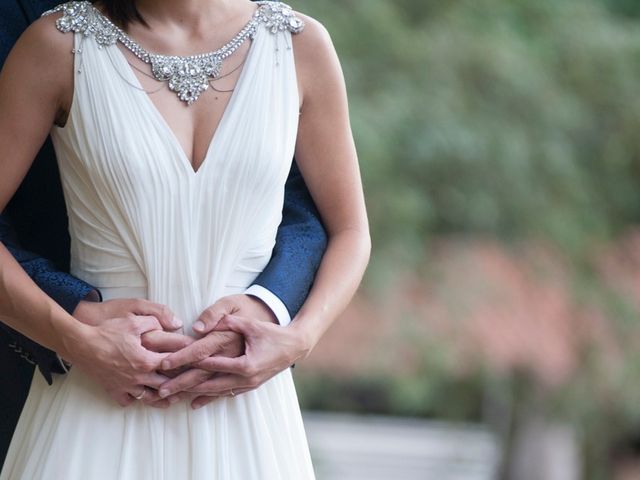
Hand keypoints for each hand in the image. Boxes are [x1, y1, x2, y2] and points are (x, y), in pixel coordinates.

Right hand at [71, 297, 189, 407]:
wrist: (81, 345)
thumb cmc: (107, 332)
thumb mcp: (134, 321)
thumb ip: (156, 321)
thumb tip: (175, 323)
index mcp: (146, 361)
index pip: (172, 364)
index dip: (186, 362)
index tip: (197, 363)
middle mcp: (138, 377)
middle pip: (165, 385)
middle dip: (179, 384)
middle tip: (190, 384)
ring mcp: (126, 386)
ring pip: (149, 398)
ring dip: (162, 397)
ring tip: (173, 397)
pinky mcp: (113, 391)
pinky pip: (128, 401)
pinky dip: (136, 399)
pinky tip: (141, 395)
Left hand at [155, 294, 275, 407]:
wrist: (295, 346)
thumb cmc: (273, 332)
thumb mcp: (250, 324)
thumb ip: (227, 322)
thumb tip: (203, 324)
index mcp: (243, 363)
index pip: (207, 363)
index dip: (185, 363)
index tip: (165, 364)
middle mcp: (244, 378)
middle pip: (206, 383)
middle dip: (182, 387)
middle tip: (160, 391)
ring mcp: (247, 384)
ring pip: (214, 392)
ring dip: (192, 394)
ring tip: (171, 398)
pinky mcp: (249, 385)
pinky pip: (225, 393)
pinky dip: (209, 397)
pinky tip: (194, 402)